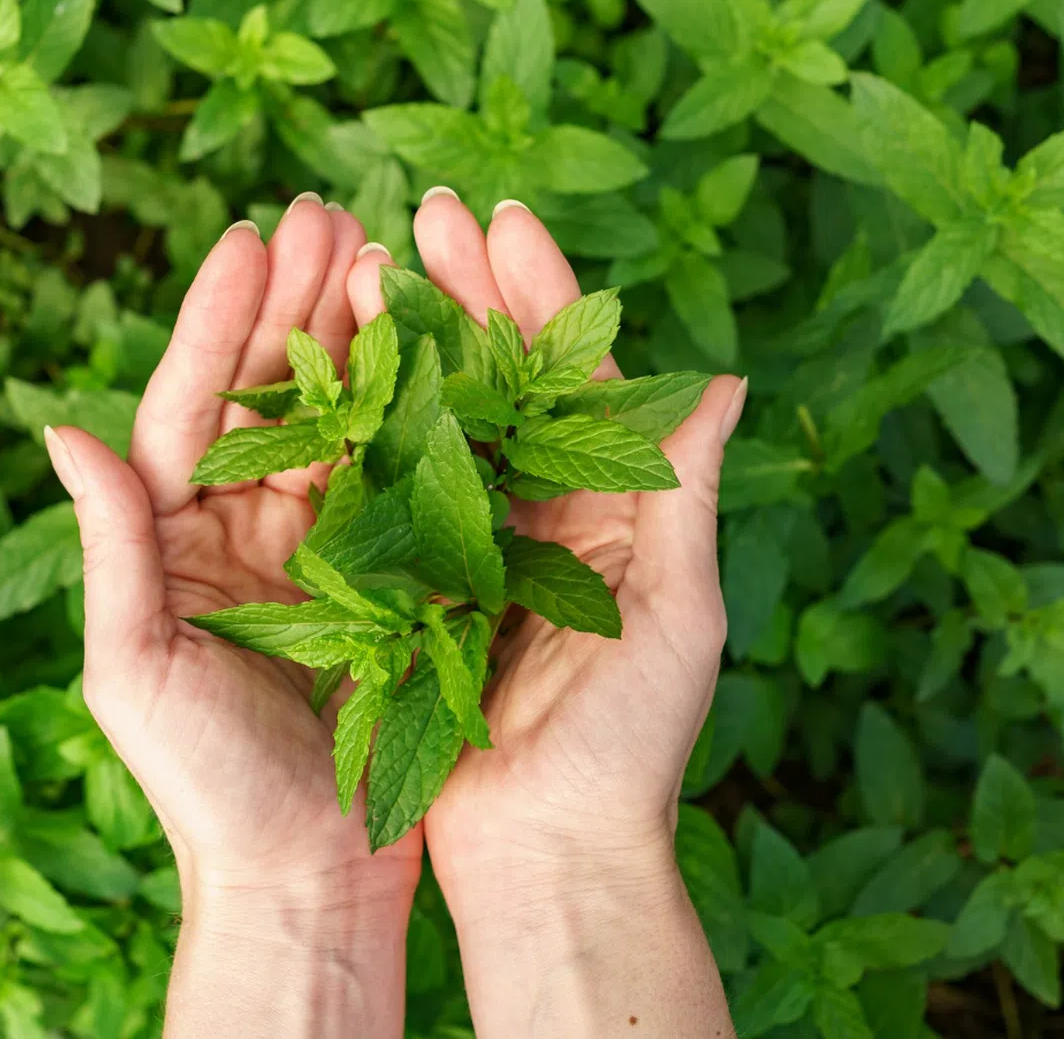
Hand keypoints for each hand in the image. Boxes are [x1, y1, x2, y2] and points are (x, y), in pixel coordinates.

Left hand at [44, 197, 420, 1037]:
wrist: (306, 873)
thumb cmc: (206, 787)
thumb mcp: (138, 668)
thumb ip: (112, 547)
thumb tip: (61, 428)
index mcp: (179, 537)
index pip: (194, 405)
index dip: (220, 320)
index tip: (252, 236)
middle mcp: (249, 526)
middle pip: (272, 391)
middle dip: (298, 299)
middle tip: (330, 210)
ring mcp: (323, 545)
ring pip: (341, 418)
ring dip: (360, 335)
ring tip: (385, 251)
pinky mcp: (390, 575)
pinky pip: (400, 477)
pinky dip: (416, 411)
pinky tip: (439, 350)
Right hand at [345, 191, 745, 1036]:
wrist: (548, 854)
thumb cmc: (631, 747)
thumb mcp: (678, 616)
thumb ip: (684, 495)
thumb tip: (726, 380)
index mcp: (613, 506)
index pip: (578, 375)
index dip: (542, 293)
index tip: (501, 218)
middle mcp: (545, 512)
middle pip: (505, 378)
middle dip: (468, 290)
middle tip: (424, 211)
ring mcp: (476, 545)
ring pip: (442, 419)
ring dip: (413, 341)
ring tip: (371, 261)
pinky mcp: (418, 586)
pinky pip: (393, 492)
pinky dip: (370, 429)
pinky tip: (337, 368)